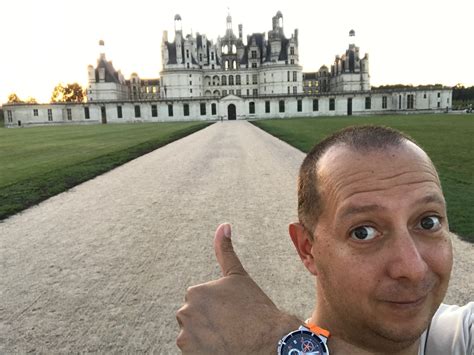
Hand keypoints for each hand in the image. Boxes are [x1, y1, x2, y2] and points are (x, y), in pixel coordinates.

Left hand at [176, 223, 300, 353]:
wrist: (268, 342)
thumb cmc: (256, 307)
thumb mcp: (238, 276)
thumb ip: (225, 250)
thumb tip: (223, 225)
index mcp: (194, 292)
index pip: (201, 302)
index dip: (218, 309)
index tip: (233, 313)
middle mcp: (185, 313)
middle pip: (195, 319)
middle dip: (209, 323)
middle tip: (232, 326)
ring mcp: (186, 337)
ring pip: (194, 336)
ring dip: (206, 338)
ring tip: (229, 338)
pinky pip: (194, 351)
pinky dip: (204, 351)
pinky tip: (222, 348)